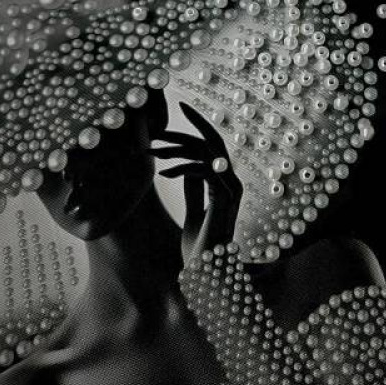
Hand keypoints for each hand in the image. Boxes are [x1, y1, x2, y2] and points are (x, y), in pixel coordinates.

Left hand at [150, 102, 241, 261]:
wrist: (207, 275)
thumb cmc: (199, 247)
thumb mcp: (193, 211)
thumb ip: (193, 189)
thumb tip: (184, 167)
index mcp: (225, 182)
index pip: (212, 144)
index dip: (197, 125)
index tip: (180, 108)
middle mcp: (232, 182)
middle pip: (211, 142)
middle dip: (185, 131)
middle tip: (159, 127)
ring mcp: (231, 190)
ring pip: (206, 154)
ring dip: (176, 150)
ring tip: (153, 151)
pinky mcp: (224, 200)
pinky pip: (205, 172)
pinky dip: (184, 167)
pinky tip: (165, 171)